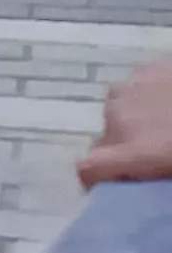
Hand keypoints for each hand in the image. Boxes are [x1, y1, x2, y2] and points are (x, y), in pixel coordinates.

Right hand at [77, 60, 171, 188]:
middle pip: (108, 136)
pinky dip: (150, 94)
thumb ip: (142, 168)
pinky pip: (140, 85)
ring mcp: (132, 88)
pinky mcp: (150, 67)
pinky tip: (169, 98)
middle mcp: (119, 117)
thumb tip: (135, 170)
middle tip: (154, 148)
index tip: (102, 184)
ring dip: (136, 116)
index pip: (89, 169)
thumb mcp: (167, 167)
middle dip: (124, 144)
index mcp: (132, 151)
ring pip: (121, 107)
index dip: (93, 178)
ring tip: (164, 120)